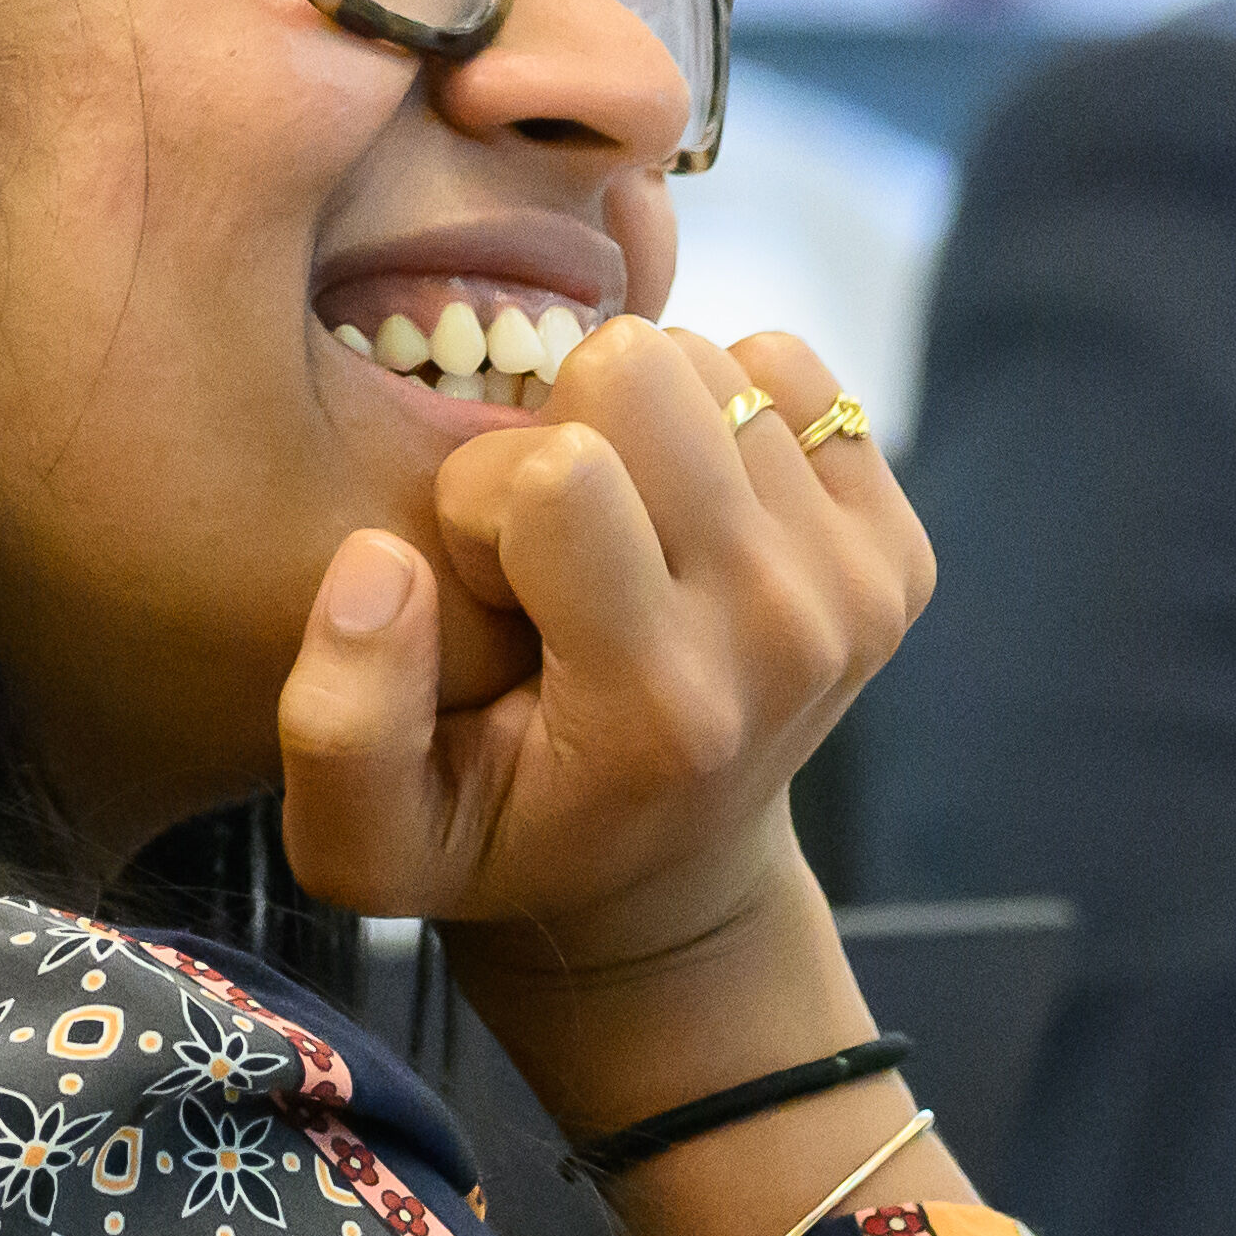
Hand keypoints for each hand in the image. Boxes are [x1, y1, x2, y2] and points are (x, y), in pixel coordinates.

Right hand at [268, 318, 931, 1001]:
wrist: (670, 876)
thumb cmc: (497, 837)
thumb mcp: (368, 839)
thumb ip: (337, 723)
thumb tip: (382, 562)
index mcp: (661, 706)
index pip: (552, 475)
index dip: (479, 500)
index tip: (485, 586)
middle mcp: (783, 638)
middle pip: (638, 370)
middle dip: (560, 434)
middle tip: (553, 544)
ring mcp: (856, 589)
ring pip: (703, 358)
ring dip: (636, 428)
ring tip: (619, 536)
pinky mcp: (898, 550)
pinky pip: (783, 365)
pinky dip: (717, 409)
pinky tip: (684, 511)